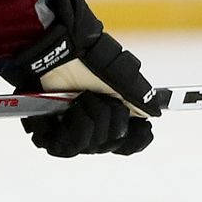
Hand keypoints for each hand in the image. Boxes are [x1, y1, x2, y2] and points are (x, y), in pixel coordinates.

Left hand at [6, 0, 159, 156]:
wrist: (61, 53)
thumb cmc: (89, 61)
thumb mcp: (122, 80)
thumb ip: (139, 98)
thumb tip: (153, 113)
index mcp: (109, 118)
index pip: (127, 145)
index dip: (134, 139)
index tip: (141, 127)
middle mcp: (91, 129)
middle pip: (111, 145)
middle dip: (110, 117)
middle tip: (97, 96)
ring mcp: (69, 133)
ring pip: (90, 147)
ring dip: (92, 118)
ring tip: (80, 98)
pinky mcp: (48, 135)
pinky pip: (67, 148)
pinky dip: (73, 126)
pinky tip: (68, 109)